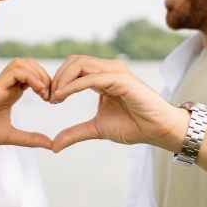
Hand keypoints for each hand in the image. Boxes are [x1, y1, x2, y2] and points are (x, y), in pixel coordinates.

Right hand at [0, 58, 52, 148]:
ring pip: (22, 63)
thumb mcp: (10, 136)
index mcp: (11, 93)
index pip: (33, 75)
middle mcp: (6, 85)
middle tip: (50, 96)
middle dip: (45, 76)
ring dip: (38, 74)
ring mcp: (0, 84)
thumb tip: (50, 145)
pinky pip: (15, 71)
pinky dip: (30, 77)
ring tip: (43, 92)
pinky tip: (37, 91)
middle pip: (30, 64)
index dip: (46, 83)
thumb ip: (30, 139)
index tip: (51, 100)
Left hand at [48, 55, 187, 152]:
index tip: (49, 100)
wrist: (157, 130)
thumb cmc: (134, 126)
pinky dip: (73, 85)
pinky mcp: (121, 79)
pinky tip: (62, 96)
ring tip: (55, 98)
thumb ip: (75, 133)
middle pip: (73, 61)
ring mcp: (115, 72)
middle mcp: (108, 70)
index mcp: (102, 77)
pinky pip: (91, 77)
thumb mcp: (97, 129)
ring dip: (62, 79)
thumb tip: (54, 145)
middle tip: (49, 98)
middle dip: (57, 77)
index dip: (58, 81)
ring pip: (80, 64)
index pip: (73, 68)